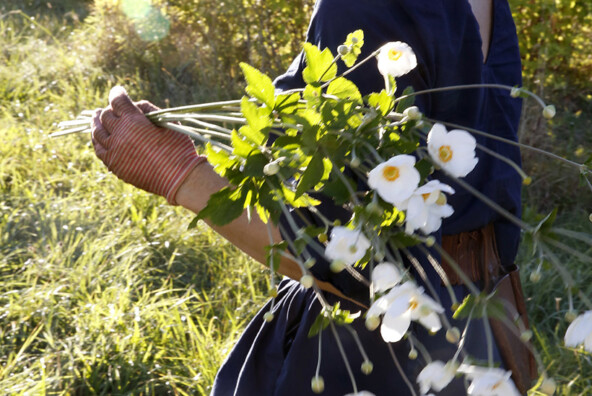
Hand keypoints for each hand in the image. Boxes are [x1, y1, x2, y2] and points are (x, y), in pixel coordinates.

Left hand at [91, 86, 204, 203]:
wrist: (179, 178)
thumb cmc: (178, 148)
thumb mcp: (168, 123)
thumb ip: (149, 110)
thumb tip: (134, 105)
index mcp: (134, 121)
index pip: (117, 101)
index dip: (117, 93)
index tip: (118, 91)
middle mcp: (120, 134)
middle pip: (105, 115)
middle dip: (109, 109)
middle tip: (112, 108)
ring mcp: (114, 151)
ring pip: (97, 132)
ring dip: (97, 123)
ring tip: (97, 118)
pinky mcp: (115, 165)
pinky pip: (99, 150)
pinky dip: (97, 140)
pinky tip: (98, 137)